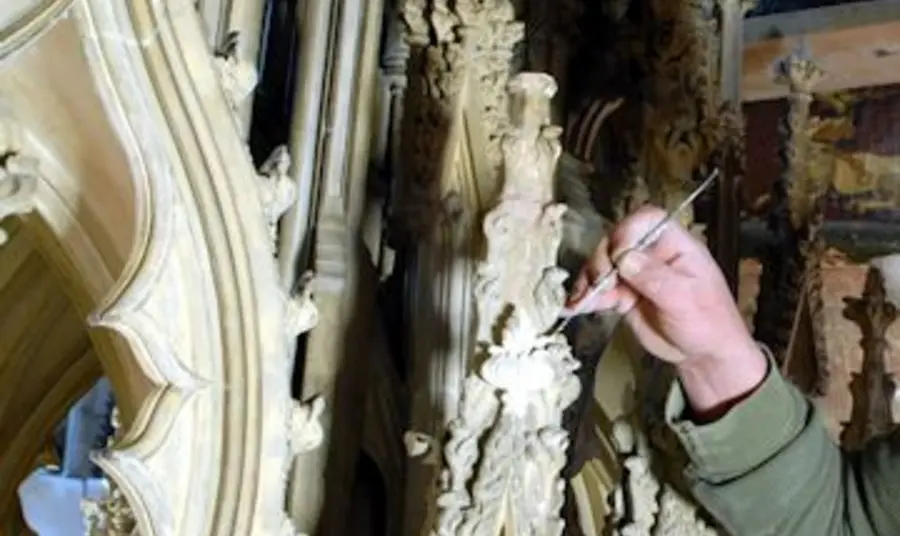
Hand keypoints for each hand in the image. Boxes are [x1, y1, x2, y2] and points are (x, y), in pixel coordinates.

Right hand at [567, 205, 766, 413]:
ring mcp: (635, 274)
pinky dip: (585, 297)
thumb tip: (624, 258)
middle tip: (601, 283)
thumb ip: (655, 277)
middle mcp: (652, 254)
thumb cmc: (708, 323)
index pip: (647, 220)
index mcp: (675, 245)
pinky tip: (576, 306)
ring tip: (583, 300)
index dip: (627, 230)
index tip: (618, 254)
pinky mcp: (623, 294)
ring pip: (602, 264)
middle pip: (616, 241)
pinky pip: (598, 289)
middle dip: (602, 261)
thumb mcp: (685, 299)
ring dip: (588, 280)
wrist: (703, 354)